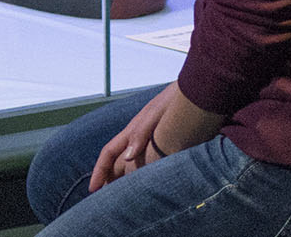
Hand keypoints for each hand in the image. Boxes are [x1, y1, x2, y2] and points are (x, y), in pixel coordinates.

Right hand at [89, 84, 227, 190]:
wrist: (197, 91)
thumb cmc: (176, 100)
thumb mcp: (156, 114)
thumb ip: (141, 133)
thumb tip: (129, 157)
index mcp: (133, 129)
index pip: (109, 153)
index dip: (99, 171)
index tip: (93, 190)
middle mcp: (138, 135)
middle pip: (117, 160)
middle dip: (109, 178)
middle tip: (106, 200)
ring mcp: (151, 137)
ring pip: (132, 162)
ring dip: (125, 178)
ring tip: (125, 196)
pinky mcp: (166, 140)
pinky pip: (149, 161)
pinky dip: (143, 174)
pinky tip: (150, 182)